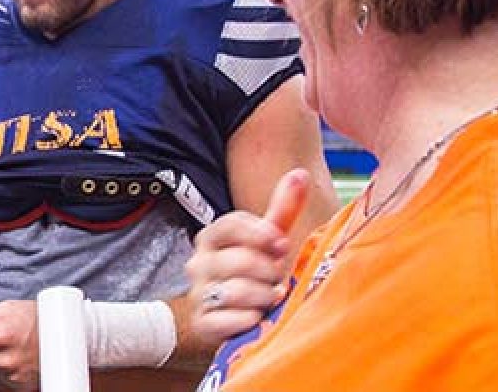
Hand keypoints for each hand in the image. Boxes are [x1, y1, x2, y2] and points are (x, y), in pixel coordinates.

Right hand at [185, 168, 308, 343]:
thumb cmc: (254, 272)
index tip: (282, 245)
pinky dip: (250, 321)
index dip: (261, 235)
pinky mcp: (202, 323)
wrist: (228, 316)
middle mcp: (198, 263)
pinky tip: (256, 319)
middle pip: (240, 260)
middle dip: (269, 272)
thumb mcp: (267, 241)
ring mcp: (198, 293)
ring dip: (264, 298)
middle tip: (278, 280)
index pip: (232, 225)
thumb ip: (282, 209)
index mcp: (211, 237)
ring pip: (237, 291)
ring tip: (270, 299)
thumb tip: (299, 173)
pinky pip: (230, 321)